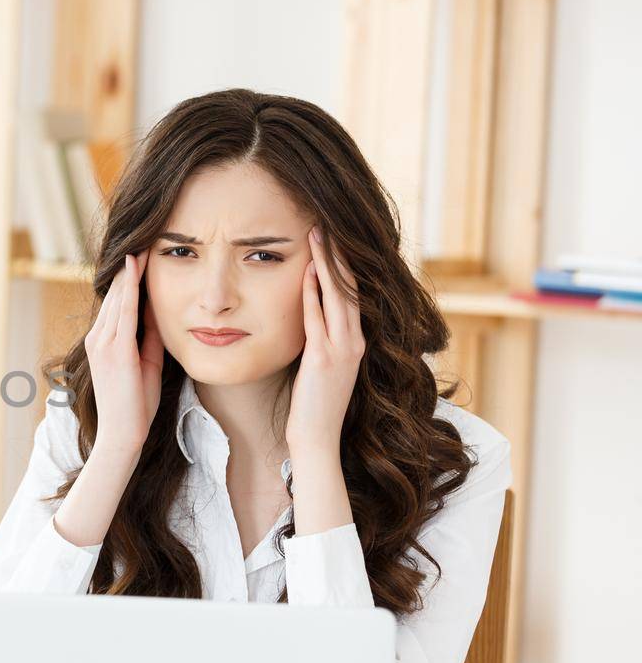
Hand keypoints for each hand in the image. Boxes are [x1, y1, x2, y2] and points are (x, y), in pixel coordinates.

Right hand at [84, 249, 164, 459]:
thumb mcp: (147, 363)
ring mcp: (102, 343)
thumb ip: (149, 337)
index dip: (130, 278)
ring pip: (118, 298)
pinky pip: (123, 311)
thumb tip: (159, 311)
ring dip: (130, 271)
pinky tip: (136, 268)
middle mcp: (98, 338)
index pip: (118, 302)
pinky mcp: (113, 349)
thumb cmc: (136, 404)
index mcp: (103, 342)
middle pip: (116, 295)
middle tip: (144, 239)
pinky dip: (130, 287)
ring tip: (142, 245)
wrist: (122, 434)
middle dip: (129, 268)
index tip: (143, 256)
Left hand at [286, 226, 364, 454]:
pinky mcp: (323, 360)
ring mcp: (342, 350)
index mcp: (356, 341)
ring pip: (338, 298)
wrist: (317, 437)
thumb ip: (322, 339)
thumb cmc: (314, 403)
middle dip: (337, 255)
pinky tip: (307, 274)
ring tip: (317, 237)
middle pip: (349, 288)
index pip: (353, 294)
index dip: (344, 265)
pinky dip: (313, 296)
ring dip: (326, 266)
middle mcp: (354, 342)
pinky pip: (317, 321)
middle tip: (326, 225)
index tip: (332, 239)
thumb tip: (310, 313)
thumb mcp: (323, 364)